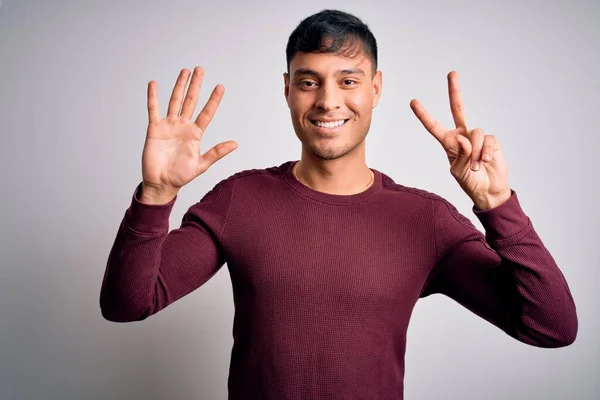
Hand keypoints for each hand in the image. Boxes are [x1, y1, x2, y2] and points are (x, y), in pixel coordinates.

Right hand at [141, 66, 237, 201]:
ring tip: (185, 71)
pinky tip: (153, 84)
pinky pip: (153, 109)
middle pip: (191, 101)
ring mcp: (168, 126)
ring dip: (179, 86)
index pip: (206, 113)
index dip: (213, 100)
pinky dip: (153, 97)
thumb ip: (217, 152)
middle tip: (200, 69)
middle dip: (196, 86)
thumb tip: (235, 144)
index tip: (221, 87)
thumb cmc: (181, 176)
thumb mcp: (201, 164)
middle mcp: (183, 126)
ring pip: (175, 101)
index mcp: (195, 134)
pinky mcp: (154, 128)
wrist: (161, 183)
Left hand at [410, 71, 510, 209]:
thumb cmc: (470, 182)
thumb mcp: (458, 171)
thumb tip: (464, 139)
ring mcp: (477, 137)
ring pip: (475, 133)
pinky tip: (486, 161)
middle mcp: (462, 135)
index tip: (413, 101)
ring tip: (476, 165)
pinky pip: (487, 140)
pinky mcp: (491, 141)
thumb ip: (459, 155)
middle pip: (458, 109)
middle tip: (452, 74)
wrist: (489, 191)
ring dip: (475, 152)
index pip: (433, 126)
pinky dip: (485, 152)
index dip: (424, 114)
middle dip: (455, 91)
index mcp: (448, 142)